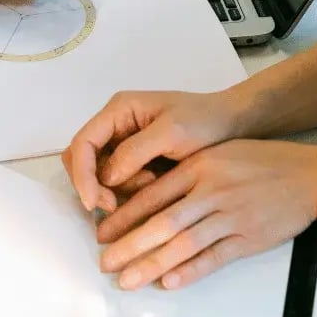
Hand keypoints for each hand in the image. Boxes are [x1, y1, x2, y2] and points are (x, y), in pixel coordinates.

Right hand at [61, 90, 248, 212]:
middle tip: (114, 207)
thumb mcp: (172, 132)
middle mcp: (115, 125)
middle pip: (82, 160)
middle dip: (93, 185)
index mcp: (119, 110)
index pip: (82, 143)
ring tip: (150, 185)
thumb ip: (135, 151)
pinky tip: (154, 188)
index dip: (82, 174)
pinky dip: (128, 191)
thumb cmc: (205, 122)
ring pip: (99, 175)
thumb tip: (106, 178)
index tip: (93, 202)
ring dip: (115, 189)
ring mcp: (123, 143)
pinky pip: (118, 181)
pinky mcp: (135, 161)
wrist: (234, 125)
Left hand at [97, 140, 316, 290]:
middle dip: (129, 245)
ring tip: (127, 280)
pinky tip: (169, 282)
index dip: (123, 217)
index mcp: (198, 167)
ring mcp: (231, 215)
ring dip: (152, 264)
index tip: (101, 233)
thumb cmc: (259, 162)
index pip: (152, 195)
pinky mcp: (250, 238)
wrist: (309, 174)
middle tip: (105, 262)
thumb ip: (183, 174)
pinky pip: (215, 258)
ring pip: (184, 244)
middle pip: (162, 223)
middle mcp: (211, 190)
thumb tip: (143, 198)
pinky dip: (191, 271)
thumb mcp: (216, 154)